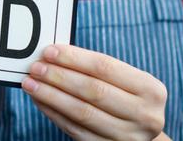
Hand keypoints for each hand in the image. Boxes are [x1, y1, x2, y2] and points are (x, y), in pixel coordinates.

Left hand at [22, 45, 168, 140]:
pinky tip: (39, 100)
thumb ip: (95, 69)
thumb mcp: (125, 82)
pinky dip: (53, 113)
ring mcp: (128, 137)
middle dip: (59, 76)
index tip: (49, 51)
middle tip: (35, 67)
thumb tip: (52, 55)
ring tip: (30, 83)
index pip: (105, 67)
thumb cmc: (125, 97)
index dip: (74, 58)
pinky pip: (74, 130)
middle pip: (93, 90)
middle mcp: (145, 115)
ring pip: (81, 112)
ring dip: (51, 96)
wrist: (138, 133)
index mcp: (151, 89)